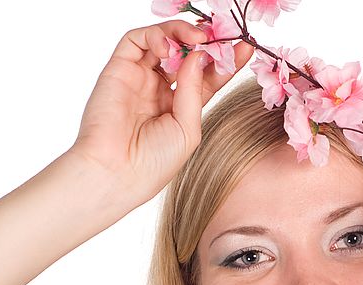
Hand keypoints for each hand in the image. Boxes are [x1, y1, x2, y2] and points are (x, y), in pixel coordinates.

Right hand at [70, 21, 252, 202]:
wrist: (116, 173)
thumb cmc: (153, 163)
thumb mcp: (188, 129)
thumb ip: (195, 92)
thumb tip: (198, 56)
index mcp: (179, 107)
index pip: (206, 76)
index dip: (225, 61)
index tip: (245, 48)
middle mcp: (159, 89)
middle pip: (186, 53)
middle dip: (207, 41)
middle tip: (222, 35)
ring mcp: (139, 78)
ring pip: (163, 40)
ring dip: (183, 32)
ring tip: (199, 37)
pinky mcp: (118, 69)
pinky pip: (136, 40)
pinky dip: (155, 34)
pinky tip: (170, 46)